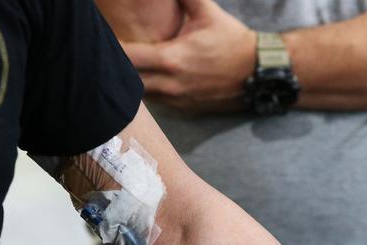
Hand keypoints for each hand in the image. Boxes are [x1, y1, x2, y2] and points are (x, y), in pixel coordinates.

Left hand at [122, 0, 255, 111]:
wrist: (259, 72)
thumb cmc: (233, 41)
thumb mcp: (208, 13)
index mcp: (172, 59)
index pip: (128, 58)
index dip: (113, 50)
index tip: (106, 40)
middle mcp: (171, 85)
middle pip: (129, 83)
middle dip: (119, 70)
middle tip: (111, 56)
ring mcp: (178, 101)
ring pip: (141, 96)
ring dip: (133, 82)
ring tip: (127, 68)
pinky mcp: (185, 109)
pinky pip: (158, 102)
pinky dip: (150, 91)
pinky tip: (148, 78)